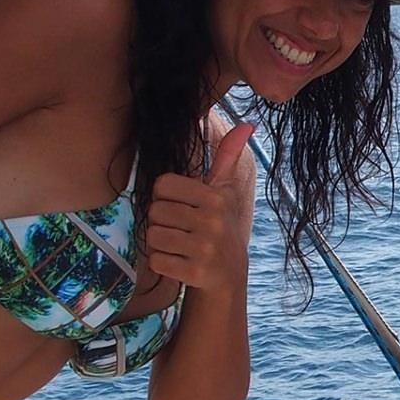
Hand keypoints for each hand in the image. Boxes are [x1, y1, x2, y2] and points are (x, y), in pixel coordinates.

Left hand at [146, 123, 253, 292]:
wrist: (228, 276)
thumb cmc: (218, 226)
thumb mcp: (223, 193)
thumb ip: (227, 158)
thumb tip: (246, 124)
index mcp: (217, 196)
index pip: (162, 185)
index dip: (165, 197)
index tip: (182, 208)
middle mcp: (214, 220)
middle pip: (154, 211)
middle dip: (162, 222)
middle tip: (182, 230)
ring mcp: (207, 248)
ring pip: (152, 235)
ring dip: (160, 243)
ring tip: (180, 246)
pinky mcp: (196, 272)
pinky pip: (156, 260)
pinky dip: (162, 263)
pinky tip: (180, 262)